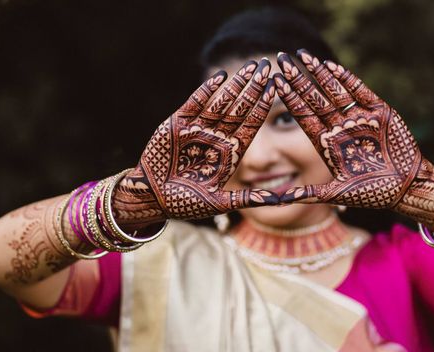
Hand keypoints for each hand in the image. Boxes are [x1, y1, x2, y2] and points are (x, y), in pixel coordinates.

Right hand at [112, 59, 278, 227]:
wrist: (151, 199)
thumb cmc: (185, 204)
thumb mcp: (220, 203)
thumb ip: (249, 199)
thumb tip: (282, 202)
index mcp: (230, 153)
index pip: (251, 125)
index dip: (263, 106)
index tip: (277, 88)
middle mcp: (216, 138)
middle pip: (240, 108)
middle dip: (253, 88)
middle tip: (267, 65)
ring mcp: (197, 129)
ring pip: (221, 102)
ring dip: (236, 84)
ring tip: (252, 66)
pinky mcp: (177, 123)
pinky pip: (194, 103)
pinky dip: (206, 90)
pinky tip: (221, 76)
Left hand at [273, 50, 421, 209]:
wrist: (407, 189)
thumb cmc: (372, 194)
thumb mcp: (336, 193)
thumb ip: (308, 194)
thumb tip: (276, 201)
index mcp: (327, 145)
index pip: (304, 117)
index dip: (290, 99)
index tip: (276, 82)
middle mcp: (341, 129)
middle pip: (316, 100)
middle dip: (300, 81)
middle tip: (284, 60)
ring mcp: (360, 119)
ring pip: (336, 92)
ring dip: (320, 74)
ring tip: (304, 56)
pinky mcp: (381, 112)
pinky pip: (361, 92)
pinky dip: (348, 80)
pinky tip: (332, 67)